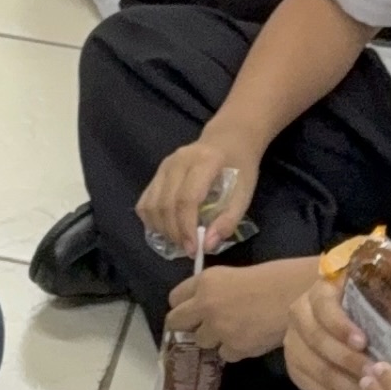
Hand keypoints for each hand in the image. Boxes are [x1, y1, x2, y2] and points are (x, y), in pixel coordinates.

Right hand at [137, 135, 259, 260]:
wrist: (228, 139)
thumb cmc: (240, 166)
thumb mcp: (245, 192)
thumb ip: (228, 220)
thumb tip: (207, 246)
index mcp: (204, 161)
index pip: (187, 199)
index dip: (186, 228)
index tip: (193, 250)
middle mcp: (178, 161)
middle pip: (166, 204)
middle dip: (174, 233)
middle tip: (188, 250)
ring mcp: (163, 165)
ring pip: (151, 205)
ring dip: (162, 229)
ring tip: (179, 242)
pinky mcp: (157, 172)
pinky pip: (145, 202)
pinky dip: (152, 220)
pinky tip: (166, 230)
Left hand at [162, 255, 309, 364]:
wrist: (302, 295)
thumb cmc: (277, 277)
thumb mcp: (236, 275)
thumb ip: (213, 290)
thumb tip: (202, 305)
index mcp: (206, 281)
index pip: (174, 298)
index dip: (184, 304)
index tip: (192, 310)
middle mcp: (205, 305)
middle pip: (176, 322)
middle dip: (187, 325)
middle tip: (203, 325)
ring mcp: (219, 329)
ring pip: (201, 341)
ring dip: (214, 338)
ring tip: (236, 329)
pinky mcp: (235, 348)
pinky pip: (225, 354)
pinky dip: (234, 349)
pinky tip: (250, 337)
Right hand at [283, 273, 368, 389]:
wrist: (343, 314)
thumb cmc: (371, 299)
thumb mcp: (383, 287)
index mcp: (321, 290)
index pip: (323, 307)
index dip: (341, 326)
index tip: (364, 342)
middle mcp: (300, 314)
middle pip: (315, 340)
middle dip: (346, 360)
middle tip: (373, 372)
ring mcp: (294, 342)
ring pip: (312, 367)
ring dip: (342, 382)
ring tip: (369, 389)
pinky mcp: (294, 366)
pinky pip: (310, 386)